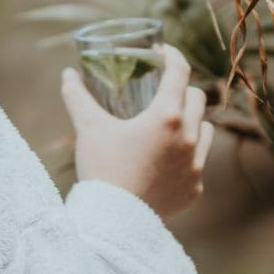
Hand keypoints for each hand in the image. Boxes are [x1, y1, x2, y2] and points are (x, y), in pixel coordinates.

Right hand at [59, 43, 213, 219]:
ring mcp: (195, 165)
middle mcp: (188, 138)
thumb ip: (77, 97)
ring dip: (192, 122)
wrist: (113, 221)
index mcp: (166, 116)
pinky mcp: (195, 189)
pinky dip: (185, 157)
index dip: (173, 56)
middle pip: (197, 98)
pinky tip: (165, 161)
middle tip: (162, 90)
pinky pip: (197, 164)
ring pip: (206, 130)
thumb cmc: (101, 167)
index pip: (179, 72)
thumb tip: (67, 74)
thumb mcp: (87, 127)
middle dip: (181, 89)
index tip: (164, 52)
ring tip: (169, 126)